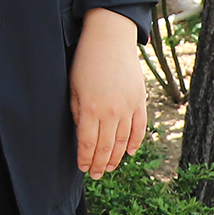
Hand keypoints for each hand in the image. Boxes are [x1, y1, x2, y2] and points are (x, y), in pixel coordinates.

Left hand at [69, 7, 147, 178]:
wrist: (111, 40)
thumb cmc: (86, 61)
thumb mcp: (73, 86)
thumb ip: (77, 111)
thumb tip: (81, 131)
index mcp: (91, 109)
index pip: (88, 143)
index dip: (85, 159)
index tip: (83, 168)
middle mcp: (112, 112)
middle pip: (106, 147)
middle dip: (100, 164)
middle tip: (95, 174)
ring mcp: (129, 108)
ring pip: (123, 141)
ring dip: (116, 157)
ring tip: (109, 167)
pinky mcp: (140, 102)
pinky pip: (139, 129)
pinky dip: (134, 143)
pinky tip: (128, 152)